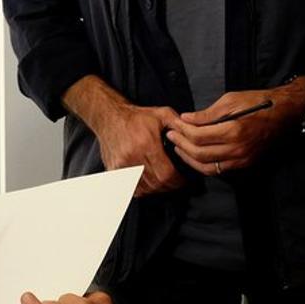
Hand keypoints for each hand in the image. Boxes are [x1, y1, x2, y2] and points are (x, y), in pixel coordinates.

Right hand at [64, 77, 182, 195]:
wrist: (109, 116)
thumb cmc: (137, 117)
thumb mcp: (162, 114)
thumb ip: (179, 124)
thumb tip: (195, 134)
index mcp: (146, 144)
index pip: (166, 174)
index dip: (178, 181)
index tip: (183, 179)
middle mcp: (132, 157)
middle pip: (156, 184)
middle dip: (169, 186)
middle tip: (176, 182)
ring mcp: (121, 165)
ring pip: (144, 189)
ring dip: (157, 189)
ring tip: (164, 182)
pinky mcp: (114, 170)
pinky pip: (131, 188)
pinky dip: (142, 189)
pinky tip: (149, 183)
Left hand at [165, 88, 300, 175]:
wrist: (284, 114)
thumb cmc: (258, 102)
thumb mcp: (231, 100)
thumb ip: (207, 113)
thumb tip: (186, 119)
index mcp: (234, 130)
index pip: (198, 136)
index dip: (182, 131)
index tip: (173, 125)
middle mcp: (238, 149)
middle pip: (199, 154)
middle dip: (181, 145)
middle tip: (170, 136)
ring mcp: (242, 160)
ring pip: (207, 167)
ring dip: (189, 159)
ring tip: (178, 147)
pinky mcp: (245, 164)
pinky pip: (219, 171)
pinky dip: (203, 165)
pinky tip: (194, 156)